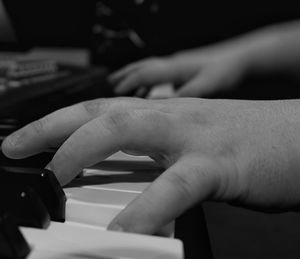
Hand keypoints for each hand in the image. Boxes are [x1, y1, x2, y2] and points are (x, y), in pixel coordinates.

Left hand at [2, 97, 299, 233]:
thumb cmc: (242, 144)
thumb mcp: (184, 145)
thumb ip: (147, 156)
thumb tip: (111, 176)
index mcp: (158, 116)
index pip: (93, 111)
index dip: (51, 124)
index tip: (18, 143)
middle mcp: (167, 118)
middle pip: (96, 113)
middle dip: (49, 130)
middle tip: (17, 152)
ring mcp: (191, 137)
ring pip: (124, 131)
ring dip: (81, 155)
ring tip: (53, 184)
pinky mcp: (219, 164)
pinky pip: (175, 186)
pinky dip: (145, 208)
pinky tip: (123, 231)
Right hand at [108, 47, 247, 97]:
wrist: (243, 57)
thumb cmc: (225, 71)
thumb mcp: (206, 86)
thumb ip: (184, 96)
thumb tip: (162, 106)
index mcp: (174, 68)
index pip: (143, 74)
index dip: (127, 84)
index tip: (114, 94)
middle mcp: (172, 64)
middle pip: (142, 67)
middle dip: (125, 76)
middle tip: (110, 84)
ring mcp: (178, 65)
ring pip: (149, 70)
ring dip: (135, 78)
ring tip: (123, 89)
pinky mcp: (184, 69)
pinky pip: (160, 74)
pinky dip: (149, 82)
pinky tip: (151, 93)